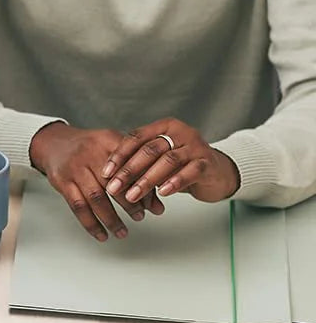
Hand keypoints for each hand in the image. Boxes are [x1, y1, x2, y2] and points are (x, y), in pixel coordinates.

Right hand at [29, 121, 164, 241]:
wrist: (54, 143)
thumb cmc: (90, 148)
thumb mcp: (114, 148)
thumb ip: (136, 171)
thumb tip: (157, 204)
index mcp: (108, 141)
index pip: (130, 165)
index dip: (143, 185)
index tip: (151, 203)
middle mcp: (90, 153)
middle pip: (114, 182)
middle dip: (129, 203)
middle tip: (140, 217)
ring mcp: (75, 169)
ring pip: (96, 198)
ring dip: (111, 219)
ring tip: (122, 232)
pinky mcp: (62, 182)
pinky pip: (78, 207)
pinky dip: (91, 224)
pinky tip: (101, 234)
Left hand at [101, 119, 240, 205]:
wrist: (218, 172)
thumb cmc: (183, 165)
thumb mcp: (159, 160)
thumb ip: (140, 163)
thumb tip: (111, 178)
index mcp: (165, 127)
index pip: (137, 137)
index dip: (119, 155)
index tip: (105, 172)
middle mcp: (181, 132)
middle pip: (150, 149)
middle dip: (129, 170)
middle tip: (113, 188)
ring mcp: (196, 146)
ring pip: (168, 161)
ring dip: (147, 180)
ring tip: (132, 196)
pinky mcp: (208, 162)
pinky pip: (190, 171)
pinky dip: (174, 182)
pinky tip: (162, 193)